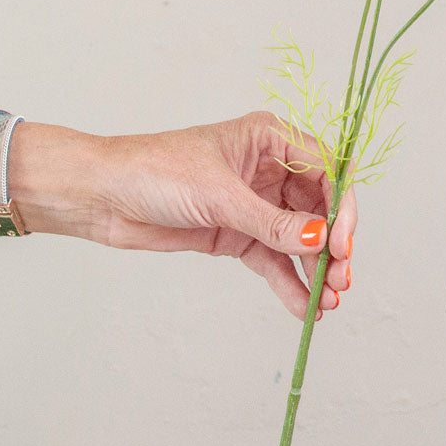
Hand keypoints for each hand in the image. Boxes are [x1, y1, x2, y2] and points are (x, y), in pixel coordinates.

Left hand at [93, 111, 356, 319]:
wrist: (103, 196)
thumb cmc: (154, 171)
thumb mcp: (220, 196)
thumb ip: (272, 223)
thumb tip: (319, 240)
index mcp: (269, 139)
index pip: (326, 170)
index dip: (341, 208)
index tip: (342, 243)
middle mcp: (268, 169)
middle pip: (318, 208)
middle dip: (332, 245)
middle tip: (341, 278)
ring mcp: (254, 204)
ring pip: (298, 239)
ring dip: (314, 269)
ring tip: (327, 301)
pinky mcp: (237, 234)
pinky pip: (273, 260)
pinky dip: (289, 283)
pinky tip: (302, 306)